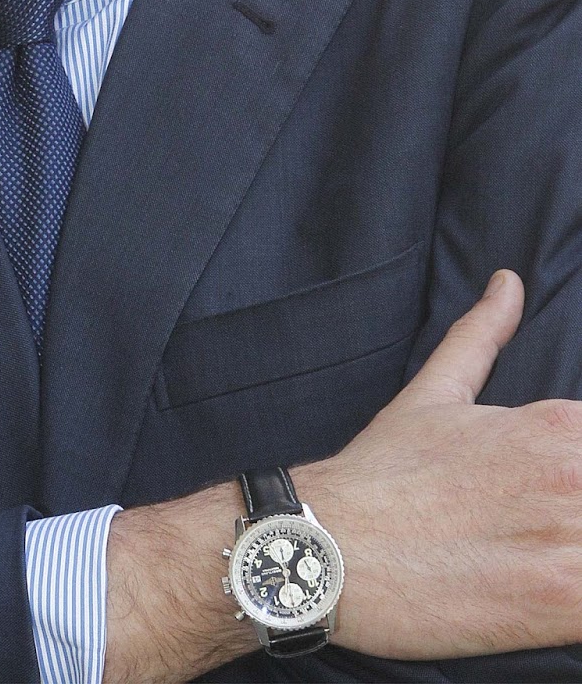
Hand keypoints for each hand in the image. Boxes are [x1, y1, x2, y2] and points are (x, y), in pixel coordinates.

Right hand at [105, 269, 581, 682]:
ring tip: (545, 559)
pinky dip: (580, 603)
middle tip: (535, 527)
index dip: (580, 477)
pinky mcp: (559, 603)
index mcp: (558, 426)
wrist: (329, 546)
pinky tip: (548, 596)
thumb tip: (509, 284)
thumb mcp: (433, 392)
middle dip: (580, 516)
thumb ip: (482, 336)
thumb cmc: (380, 472)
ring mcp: (569, 542)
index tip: (560, 495)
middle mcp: (574, 475)